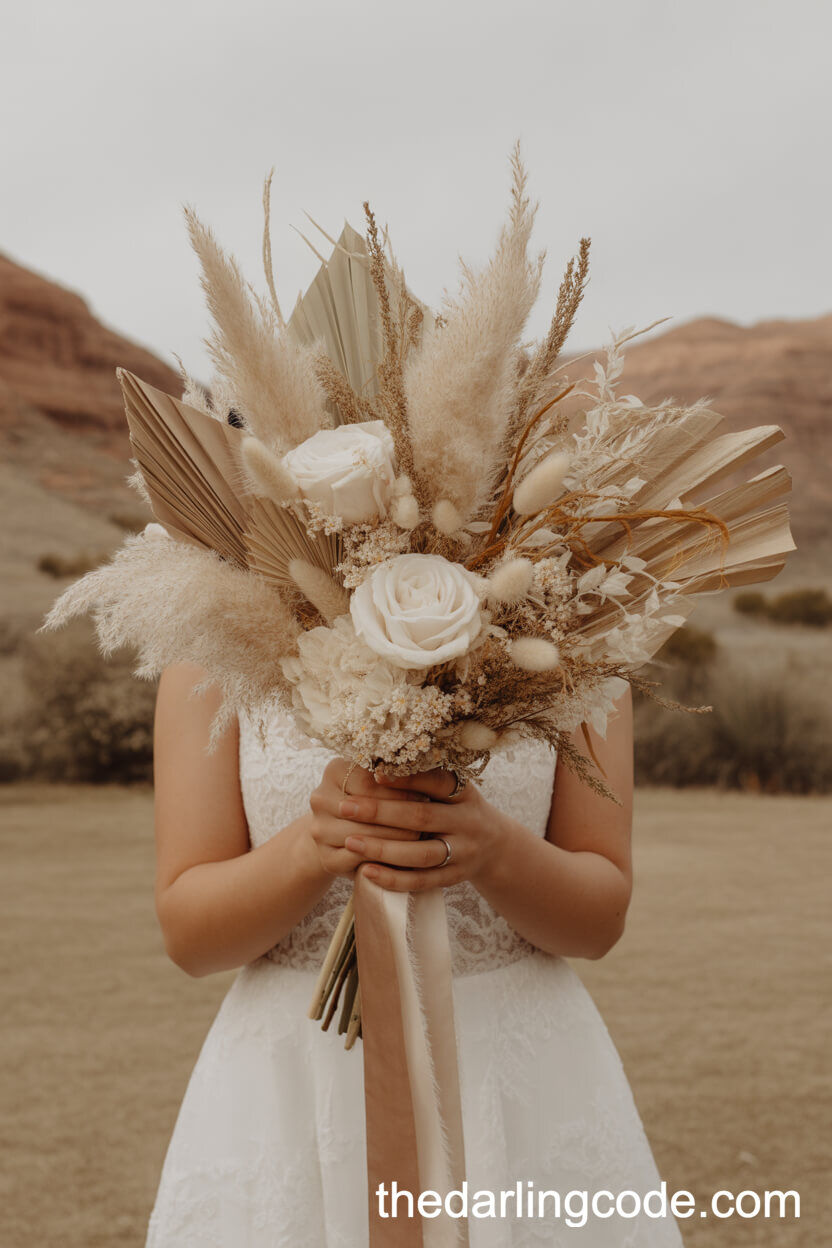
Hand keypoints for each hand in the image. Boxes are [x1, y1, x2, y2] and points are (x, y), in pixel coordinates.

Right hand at [306, 758, 429, 877]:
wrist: (344, 833)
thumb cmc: (374, 800)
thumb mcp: (381, 782)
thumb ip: (395, 776)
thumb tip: (425, 770)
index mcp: (334, 771)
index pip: (370, 780)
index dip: (400, 790)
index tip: (426, 795)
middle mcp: (319, 798)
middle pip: (366, 808)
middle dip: (402, 815)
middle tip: (430, 820)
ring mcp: (319, 830)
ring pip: (364, 836)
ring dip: (396, 839)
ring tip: (421, 837)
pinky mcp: (326, 858)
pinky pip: (359, 860)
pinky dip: (383, 860)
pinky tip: (404, 857)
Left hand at [338, 768, 507, 892]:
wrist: (495, 847)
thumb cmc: (459, 809)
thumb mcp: (454, 789)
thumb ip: (425, 778)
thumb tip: (378, 763)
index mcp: (464, 793)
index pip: (437, 782)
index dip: (406, 779)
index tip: (374, 774)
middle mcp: (467, 822)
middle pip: (422, 817)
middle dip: (381, 812)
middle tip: (345, 807)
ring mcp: (462, 853)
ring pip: (420, 854)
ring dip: (383, 848)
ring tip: (350, 841)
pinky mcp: (454, 878)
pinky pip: (421, 881)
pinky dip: (393, 878)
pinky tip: (366, 871)